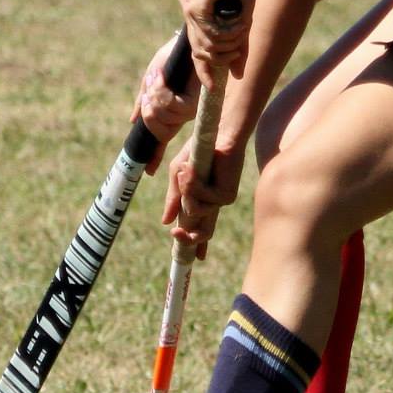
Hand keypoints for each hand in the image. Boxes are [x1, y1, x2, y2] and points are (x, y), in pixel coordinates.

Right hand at [130, 33, 195, 172]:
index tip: (148, 171)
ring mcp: (189, 111)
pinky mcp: (195, 103)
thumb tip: (134, 121)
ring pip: (161, 118)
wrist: (190, 42)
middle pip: (156, 129)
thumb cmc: (173, 57)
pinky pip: (170, 107)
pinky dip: (161, 92)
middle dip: (147, 110)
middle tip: (150, 89)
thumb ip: (144, 99)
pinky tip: (163, 78)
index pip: (161, 140)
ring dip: (154, 96)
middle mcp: (181, 116)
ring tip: (160, 78)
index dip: (154, 156)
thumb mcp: (153, 77)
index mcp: (171, 112)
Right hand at [160, 136, 246, 260]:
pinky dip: (192, 186)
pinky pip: (203, 201)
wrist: (213, 135)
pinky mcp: (227, 195)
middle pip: (204, 233)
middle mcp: (214, 203)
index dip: (193, 243)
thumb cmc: (197, 151)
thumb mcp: (178, 176)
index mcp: (203, 200)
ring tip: (186, 171)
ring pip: (196, 213)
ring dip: (185, 193)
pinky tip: (192, 169)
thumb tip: (166, 222)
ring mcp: (221, 200)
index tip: (186, 257)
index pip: (199, 227)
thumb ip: (173, 199)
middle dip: (189, 239)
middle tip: (176, 234)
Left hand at [180, 0, 253, 90]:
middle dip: (224, 57)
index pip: (197, 54)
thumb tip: (237, 75)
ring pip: (207, 47)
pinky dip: (227, 34)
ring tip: (241, 31)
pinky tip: (238, 25)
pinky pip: (210, 34)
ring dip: (229, 43)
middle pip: (202, 54)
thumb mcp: (242, 27)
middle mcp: (192, 20)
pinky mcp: (194, 7)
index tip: (212, 89)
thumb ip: (238, 49)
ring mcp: (191, 14)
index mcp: (201, 24)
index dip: (204, 72)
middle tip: (239, 48)